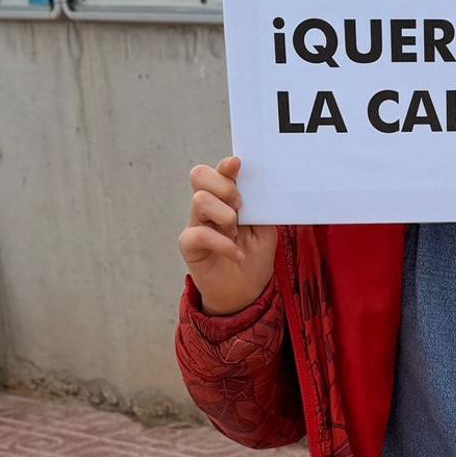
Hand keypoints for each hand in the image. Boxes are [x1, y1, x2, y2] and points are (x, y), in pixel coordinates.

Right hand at [179, 156, 276, 316]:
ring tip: (237, 233)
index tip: (237, 164)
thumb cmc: (254, 258)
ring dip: (225, 215)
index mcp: (226, 198)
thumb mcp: (266, 230)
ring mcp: (196, 224)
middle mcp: (208, 207)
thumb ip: (260, 207)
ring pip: (200, 200)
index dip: (225, 166)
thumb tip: (255, 188)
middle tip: (240, 206)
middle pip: (200, 176)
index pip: (219, 173)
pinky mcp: (189, 245)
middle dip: (223, 186)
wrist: (246, 292)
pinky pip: (198, 234)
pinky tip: (236, 254)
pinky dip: (222, 244)